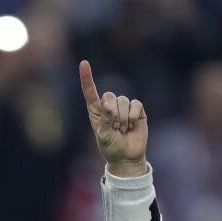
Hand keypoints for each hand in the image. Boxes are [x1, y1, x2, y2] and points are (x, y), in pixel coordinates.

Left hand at [79, 60, 147, 176]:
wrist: (127, 157)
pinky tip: (131, 126)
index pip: (90, 91)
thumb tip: (109, 106)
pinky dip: (133, 116)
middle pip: (110, 95)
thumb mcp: (104, 136)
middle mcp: (109, 106)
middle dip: (112, 113)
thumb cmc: (111, 147)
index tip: (84, 63)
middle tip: (114, 129)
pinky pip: (136, 104)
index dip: (87, 77)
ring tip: (123, 130)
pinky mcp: (137, 110)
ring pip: (123, 100)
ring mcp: (124, 107)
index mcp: (96, 111)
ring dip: (123, 118)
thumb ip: (105, 121)